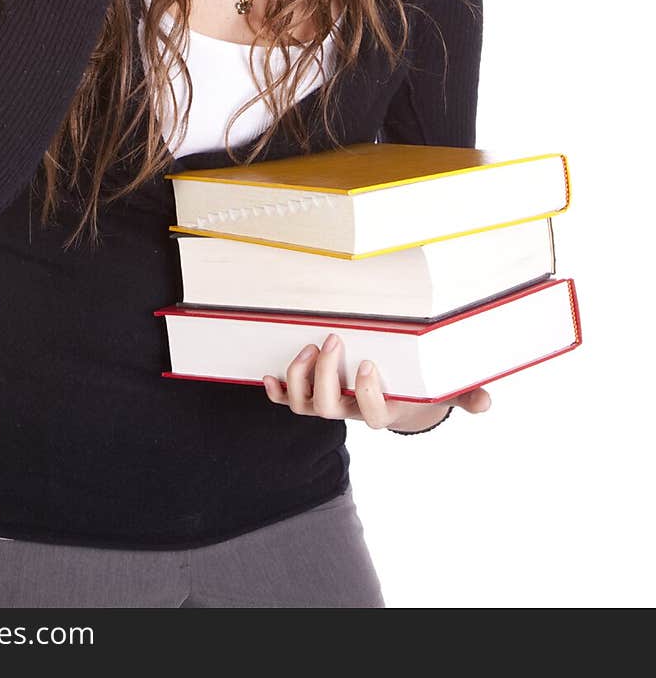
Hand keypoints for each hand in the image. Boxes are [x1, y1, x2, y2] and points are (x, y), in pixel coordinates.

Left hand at [262, 333, 490, 428]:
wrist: (404, 401)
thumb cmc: (425, 389)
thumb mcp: (448, 392)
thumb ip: (466, 396)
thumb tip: (486, 402)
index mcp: (384, 412)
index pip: (370, 415)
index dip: (365, 395)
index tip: (367, 364)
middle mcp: (352, 412)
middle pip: (328, 409)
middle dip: (326, 376)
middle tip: (334, 339)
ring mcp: (332, 405)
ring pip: (305, 406)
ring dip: (300, 378)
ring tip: (308, 348)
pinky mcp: (315, 396)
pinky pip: (290, 401)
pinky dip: (277, 392)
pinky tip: (267, 376)